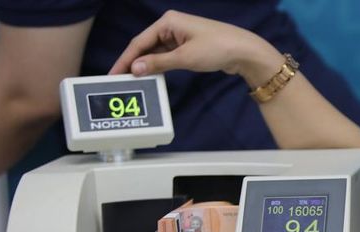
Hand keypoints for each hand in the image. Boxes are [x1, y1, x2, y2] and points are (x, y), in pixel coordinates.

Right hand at [109, 10, 281, 85]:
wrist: (244, 51)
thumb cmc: (217, 48)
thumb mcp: (185, 58)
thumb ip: (158, 63)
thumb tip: (135, 68)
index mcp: (168, 22)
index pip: (139, 42)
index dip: (125, 59)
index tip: (114, 74)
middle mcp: (171, 26)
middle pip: (145, 46)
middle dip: (133, 63)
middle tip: (120, 81)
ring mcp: (180, 37)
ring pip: (156, 52)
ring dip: (145, 66)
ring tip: (133, 82)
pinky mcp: (187, 47)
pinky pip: (167, 57)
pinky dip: (158, 66)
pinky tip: (151, 77)